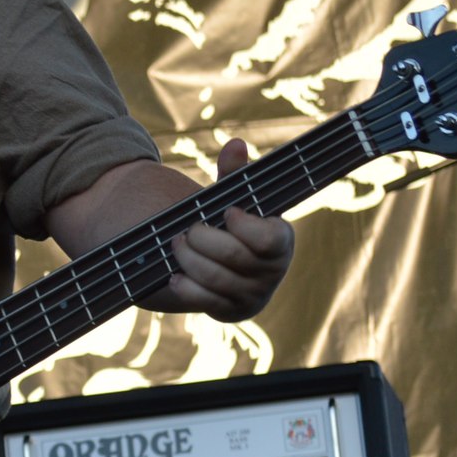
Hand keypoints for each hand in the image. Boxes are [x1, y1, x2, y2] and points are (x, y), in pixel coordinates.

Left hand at [146, 140, 295, 321]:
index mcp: (281, 241)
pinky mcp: (231, 311)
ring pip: (216, 278)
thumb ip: (233, 175)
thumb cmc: (230, 225)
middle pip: (234, 256)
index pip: (269, 239)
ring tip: (176, 244)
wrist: (221, 261)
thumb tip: (235, 144)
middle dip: (202, 238)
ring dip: (188, 258)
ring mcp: (253, 294)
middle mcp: (273, 271)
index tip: (227, 212)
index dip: (244, 225)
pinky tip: (174, 275)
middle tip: (187, 229)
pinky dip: (186, 286)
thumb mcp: (233, 198)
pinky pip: (206, 301)